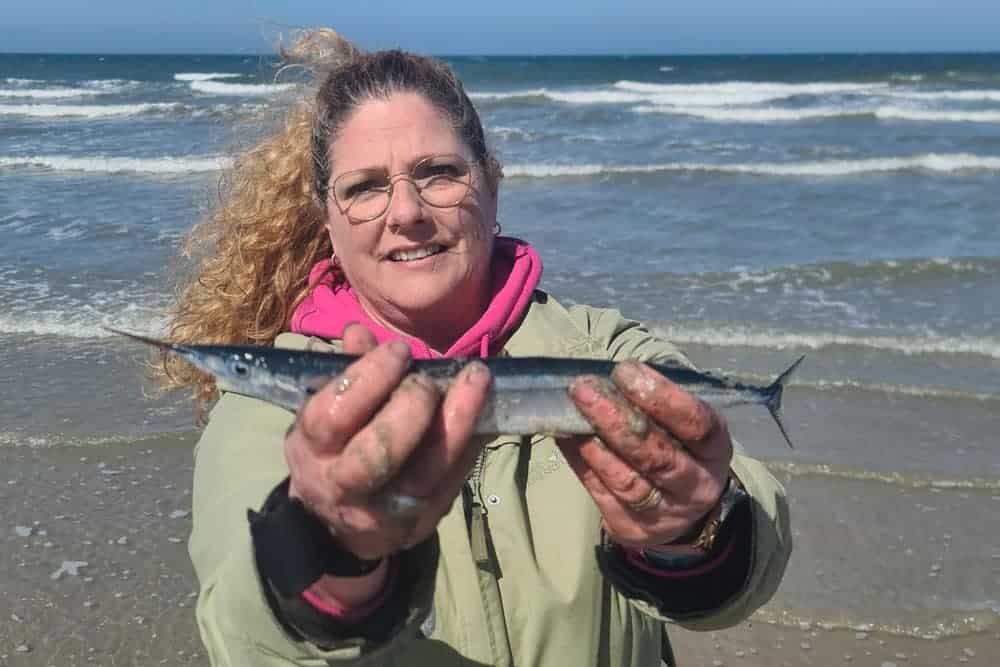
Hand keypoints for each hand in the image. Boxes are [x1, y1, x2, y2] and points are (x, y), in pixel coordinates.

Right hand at [285, 323, 491, 560]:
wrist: (336, 525)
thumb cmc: (332, 451)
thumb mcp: (324, 414)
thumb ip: (344, 374)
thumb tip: (358, 333)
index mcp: (312, 450)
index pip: (334, 414)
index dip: (369, 377)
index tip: (398, 351)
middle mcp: (343, 485)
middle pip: (379, 451)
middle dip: (412, 406)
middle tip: (428, 379)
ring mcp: (386, 511)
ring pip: (426, 472)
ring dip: (457, 421)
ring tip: (477, 380)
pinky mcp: (422, 522)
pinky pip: (453, 481)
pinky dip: (472, 442)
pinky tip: (484, 412)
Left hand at [555, 360, 732, 548]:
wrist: (684, 510)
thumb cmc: (680, 448)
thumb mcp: (684, 424)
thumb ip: (656, 405)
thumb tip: (608, 381)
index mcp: (714, 451)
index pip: (696, 425)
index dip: (662, 398)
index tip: (625, 371)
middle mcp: (695, 487)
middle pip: (657, 456)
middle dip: (616, 420)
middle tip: (585, 389)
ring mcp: (664, 513)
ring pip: (627, 482)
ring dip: (594, 446)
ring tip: (571, 415)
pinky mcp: (632, 529)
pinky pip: (601, 494)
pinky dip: (581, 463)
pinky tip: (566, 438)